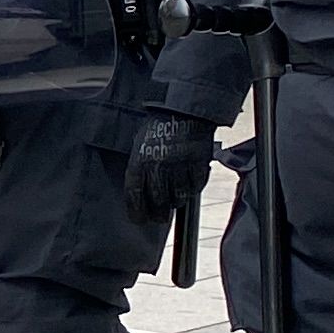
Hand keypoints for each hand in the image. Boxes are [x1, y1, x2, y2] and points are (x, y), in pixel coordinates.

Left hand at [122, 111, 217, 227]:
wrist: (183, 112)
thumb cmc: (158, 129)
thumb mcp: (139, 146)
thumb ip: (139, 169)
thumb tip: (140, 195)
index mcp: (139, 162)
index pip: (135, 196)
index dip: (136, 212)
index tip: (139, 220)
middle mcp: (158, 168)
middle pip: (158, 203)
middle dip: (158, 215)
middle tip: (158, 217)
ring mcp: (179, 168)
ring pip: (178, 199)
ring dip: (175, 202)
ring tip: (173, 198)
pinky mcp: (198, 167)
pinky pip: (195, 188)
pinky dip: (191, 189)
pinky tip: (187, 183)